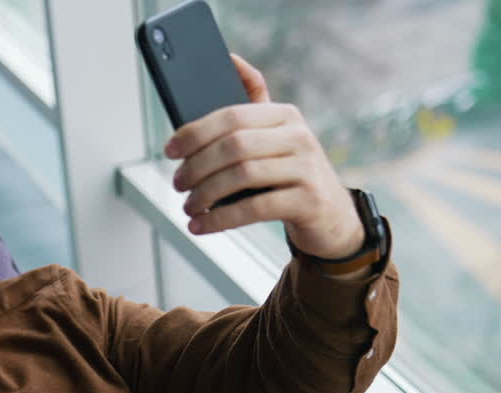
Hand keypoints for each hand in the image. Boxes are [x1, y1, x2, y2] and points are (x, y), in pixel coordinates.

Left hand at [165, 54, 362, 260]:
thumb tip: (230, 59)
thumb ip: (253, 102)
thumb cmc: (289, 171)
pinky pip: (255, 208)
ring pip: (243, 175)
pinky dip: (221, 219)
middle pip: (234, 146)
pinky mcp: (308, 200)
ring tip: (189, 207)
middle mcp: (299, 136)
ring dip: (206, 194)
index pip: (232, 115)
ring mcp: (307, 168)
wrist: (331, 213)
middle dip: (197, 166)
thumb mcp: (275, 135)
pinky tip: (202, 226)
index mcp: (284, 114)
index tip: (169, 151)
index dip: (195, 132)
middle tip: (178, 183)